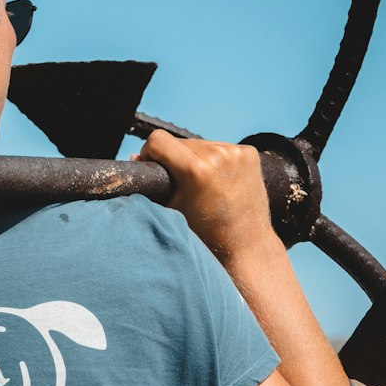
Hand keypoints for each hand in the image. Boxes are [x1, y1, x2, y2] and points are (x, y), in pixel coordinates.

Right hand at [137, 130, 274, 264]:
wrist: (244, 245)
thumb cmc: (205, 234)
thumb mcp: (171, 209)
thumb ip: (152, 183)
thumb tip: (135, 156)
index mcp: (196, 170)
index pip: (158, 140)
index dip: (150, 153)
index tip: (154, 166)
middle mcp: (218, 156)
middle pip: (180, 142)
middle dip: (176, 159)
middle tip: (183, 184)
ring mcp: (236, 153)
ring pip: (201, 145)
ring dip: (196, 158)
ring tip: (203, 185)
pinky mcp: (249, 153)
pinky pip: (221, 148)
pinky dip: (216, 161)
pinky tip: (220, 182)